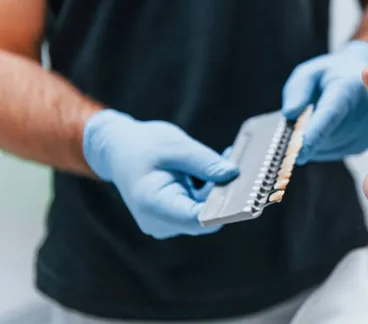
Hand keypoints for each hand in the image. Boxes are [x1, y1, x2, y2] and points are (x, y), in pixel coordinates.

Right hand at [82, 109, 238, 238]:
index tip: (248, 192)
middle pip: (205, 216)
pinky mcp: (176, 214)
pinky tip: (220, 165)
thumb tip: (233, 174)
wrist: (118, 149)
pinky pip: (200, 205)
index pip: (197, 219)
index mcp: (153, 205)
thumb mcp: (176, 147)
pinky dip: (212, 188)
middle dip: (226, 193)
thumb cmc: (143, 145)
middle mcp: (160, 221)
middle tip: (247, 167)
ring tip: (230, 158)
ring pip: (205, 211)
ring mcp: (168, 221)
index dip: (224, 209)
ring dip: (220, 188)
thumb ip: (204, 162)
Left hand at [282, 40, 367, 164]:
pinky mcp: (367, 141)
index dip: (314, 135)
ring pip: (331, 147)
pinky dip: (325, 146)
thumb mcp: (308, 73)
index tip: (298, 154)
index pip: (330, 115)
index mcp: (348, 86)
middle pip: (328, 135)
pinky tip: (326, 130)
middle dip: (307, 136)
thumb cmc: (329, 75)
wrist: (358, 77)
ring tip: (316, 120)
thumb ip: (297, 90)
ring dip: (316, 142)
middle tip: (298, 123)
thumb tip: (290, 114)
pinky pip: (338, 152)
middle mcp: (365, 108)